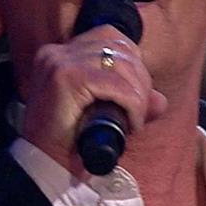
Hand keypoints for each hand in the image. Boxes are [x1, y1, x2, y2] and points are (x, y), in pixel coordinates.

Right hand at [20, 25, 168, 173]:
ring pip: (121, 62)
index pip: (109, 36)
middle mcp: (57, 52)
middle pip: (118, 45)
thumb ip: (131, 101)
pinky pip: (116, 84)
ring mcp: (60, 62)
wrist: (45, 169)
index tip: (136, 94)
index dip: (132, 63)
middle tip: (138, 110)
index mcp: (61, 54)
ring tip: (133, 119)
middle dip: (140, 78)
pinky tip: (130, 124)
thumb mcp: (105, 115)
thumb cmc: (72, 143)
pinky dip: (132, 104)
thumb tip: (160, 100)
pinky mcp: (66, 78)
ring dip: (138, 93)